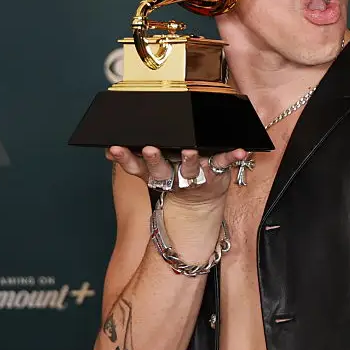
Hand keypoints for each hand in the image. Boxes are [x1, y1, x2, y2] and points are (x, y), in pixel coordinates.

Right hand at [105, 145, 248, 206]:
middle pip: (161, 169)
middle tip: (150, 149)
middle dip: (154, 158)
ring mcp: (195, 176)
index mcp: (156, 173)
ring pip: (191, 168)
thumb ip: (134, 159)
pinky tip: (240, 150)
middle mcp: (173, 176)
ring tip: (190, 151)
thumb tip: (109, 150)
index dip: (125, 158)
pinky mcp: (216, 173)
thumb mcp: (153, 171)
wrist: (200, 201)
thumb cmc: (175, 176)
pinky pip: (225, 163)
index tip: (115, 148)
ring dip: (190, 160)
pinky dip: (233, 156)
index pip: (136, 166)